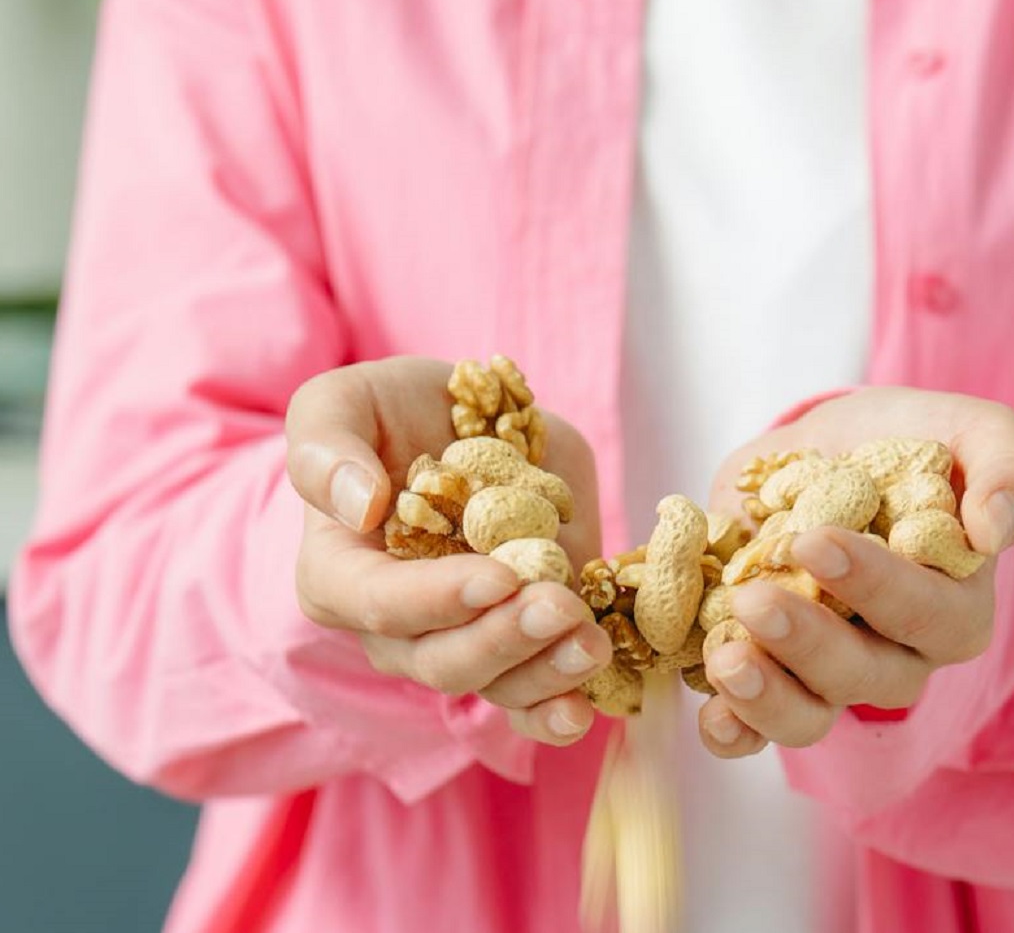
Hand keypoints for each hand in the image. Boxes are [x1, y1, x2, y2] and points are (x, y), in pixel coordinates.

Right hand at [284, 357, 610, 746]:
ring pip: (495, 683)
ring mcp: (464, 636)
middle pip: (441, 658)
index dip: (436, 598)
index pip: (377, 602)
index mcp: (340, 572)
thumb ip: (324, 446)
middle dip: (503, 639)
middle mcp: (398, 624)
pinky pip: (530, 699)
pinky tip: (585, 708)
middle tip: (557, 607)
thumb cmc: (388, 412)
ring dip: (544, 674)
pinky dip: (556, 711)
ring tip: (590, 643)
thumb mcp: (342, 400)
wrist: (462, 418)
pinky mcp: (521, 637)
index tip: (496, 577)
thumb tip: (360, 506)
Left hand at [696, 387, 1013, 757]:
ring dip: (766, 698)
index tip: (815, 542)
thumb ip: (1010, 471)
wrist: (835, 450)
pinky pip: (757, 729)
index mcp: (956, 604)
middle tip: (755, 600)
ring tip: (725, 661)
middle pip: (863, 675)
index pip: (927, 615)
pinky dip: (733, 730)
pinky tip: (711, 715)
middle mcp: (898, 655)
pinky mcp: (773, 674)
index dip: (874, 586)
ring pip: (810, 714)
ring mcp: (832, 674)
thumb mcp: (977, 432)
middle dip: (807, 644)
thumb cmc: (913, 443)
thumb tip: (998, 527)